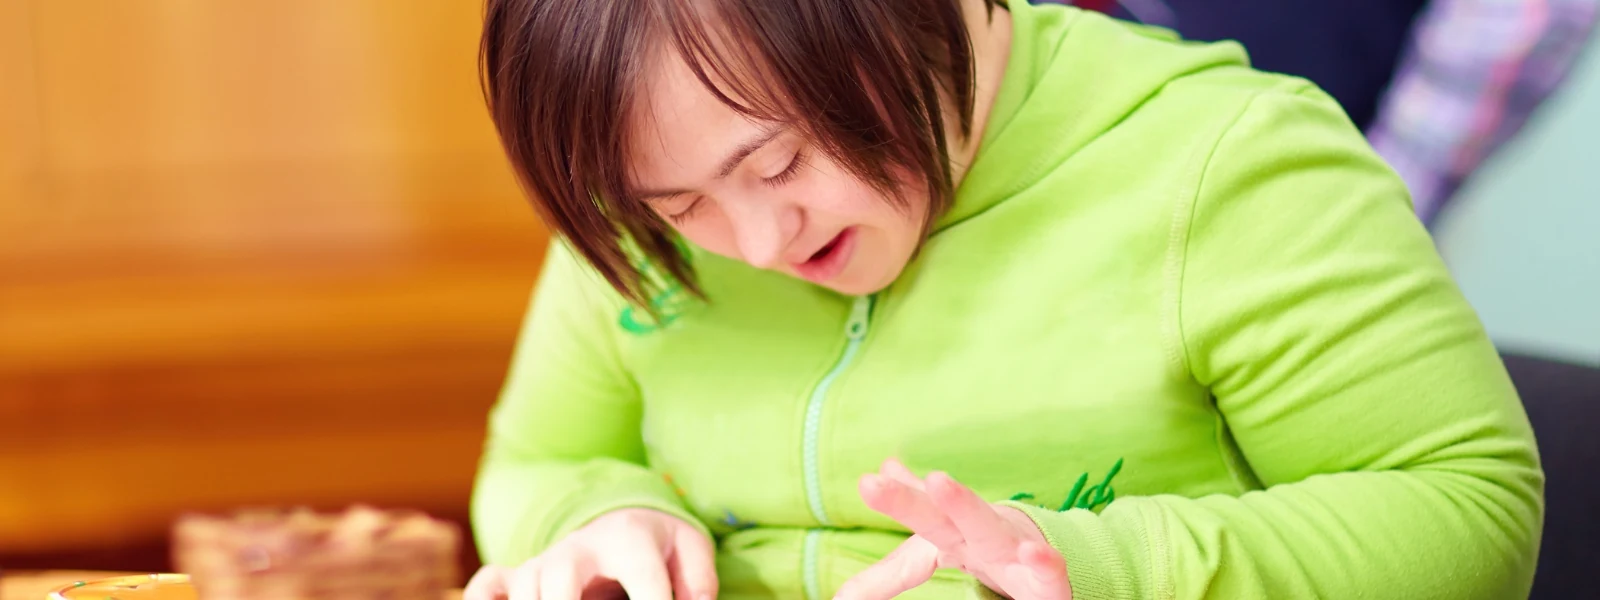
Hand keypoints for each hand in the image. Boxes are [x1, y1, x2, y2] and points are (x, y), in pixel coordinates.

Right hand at [463, 508, 716, 599]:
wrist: (622, 520)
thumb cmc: (659, 544)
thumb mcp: (689, 551)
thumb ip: (699, 580)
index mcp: (629, 539)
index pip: (643, 578)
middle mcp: (580, 549)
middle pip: (563, 576)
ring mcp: (545, 562)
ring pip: (524, 587)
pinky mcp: (520, 576)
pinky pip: (488, 585)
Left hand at [836, 459, 1070, 599]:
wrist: (1041, 544)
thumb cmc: (976, 544)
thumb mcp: (929, 552)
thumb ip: (891, 553)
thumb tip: (868, 492)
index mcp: (948, 530)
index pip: (918, 515)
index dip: (896, 499)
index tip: (867, 480)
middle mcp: (977, 532)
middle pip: (942, 516)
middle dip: (916, 499)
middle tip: (889, 479)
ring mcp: (1012, 549)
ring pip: (988, 526)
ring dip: (965, 506)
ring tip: (938, 483)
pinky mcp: (1046, 580)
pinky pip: (1048, 571)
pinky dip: (1044, 560)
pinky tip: (1034, 553)